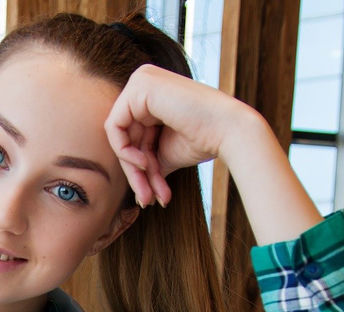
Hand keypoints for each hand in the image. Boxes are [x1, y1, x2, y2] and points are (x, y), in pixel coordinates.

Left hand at [105, 64, 321, 242]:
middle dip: (136, 173)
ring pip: (119, 137)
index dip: (138, 168)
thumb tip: (134, 184)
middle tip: (147, 200)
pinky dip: (125, 151)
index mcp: (150, 93)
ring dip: (134, 170)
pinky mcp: (140, 86)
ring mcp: (141, 80)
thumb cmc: (204, 140)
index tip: (151, 194)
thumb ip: (144, 158)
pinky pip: (114, 127)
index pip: (131, 135)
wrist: (229, 132)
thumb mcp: (164, 152)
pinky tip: (143, 164)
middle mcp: (143, 81)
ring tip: (150, 193)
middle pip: (124, 138)